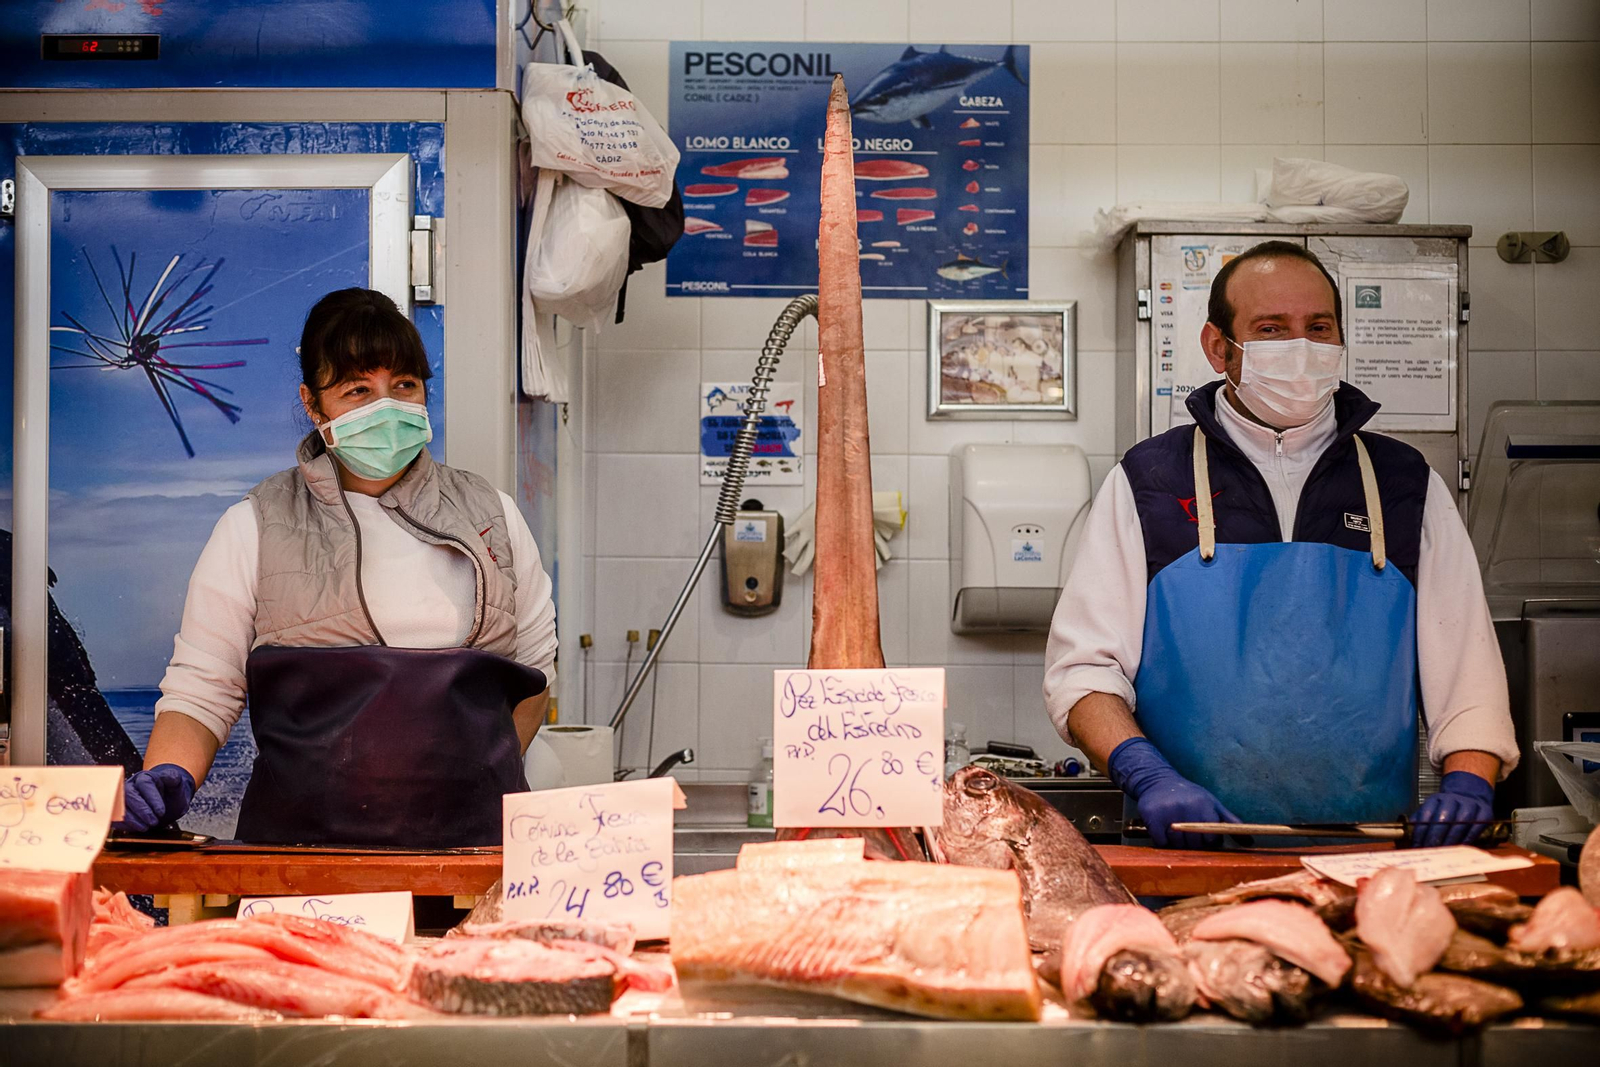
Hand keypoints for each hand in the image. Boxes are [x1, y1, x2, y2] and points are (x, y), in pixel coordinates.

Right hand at [113, 764, 195, 832]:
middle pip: (129, 795)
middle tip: (154, 822)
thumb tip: (170, 776)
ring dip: (132, 820)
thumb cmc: (171, 795)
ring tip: (146, 827)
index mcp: (146, 777)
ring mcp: (122, 798)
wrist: (166, 805)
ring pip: (120, 807)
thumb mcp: (178, 787)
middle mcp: (131, 786)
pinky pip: (115, 817)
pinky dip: (124, 825)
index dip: (152, 799)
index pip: (145, 784)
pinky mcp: (118, 811)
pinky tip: (137, 828)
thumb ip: (175, 779)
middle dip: (141, 811)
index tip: (161, 812)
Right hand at [1108, 737, 1242, 849]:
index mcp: (1204, 805)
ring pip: (1177, 845)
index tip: (1204, 837)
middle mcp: (1185, 807)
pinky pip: (1161, 843)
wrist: (1158, 780)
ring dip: (1178, 845)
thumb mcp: (1212, 803)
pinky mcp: (1151, 816)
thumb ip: (1230, 822)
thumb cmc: (1189, 795)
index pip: (1211, 838)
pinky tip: (1164, 831)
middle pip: (1194, 844)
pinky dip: (1163, 842)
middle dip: (1194, 845)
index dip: (1209, 842)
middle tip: (1189, 835)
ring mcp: (1167, 812)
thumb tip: (1249, 842)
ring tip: (1177, 832)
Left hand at [1406, 770, 1493, 848]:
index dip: (1420, 832)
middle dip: (1435, 837)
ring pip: (1460, 823)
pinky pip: (1476, 827)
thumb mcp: (1430, 809)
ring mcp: (1470, 805)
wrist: (1469, 794)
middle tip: (1430, 851)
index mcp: (1436, 799)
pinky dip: (1467, 839)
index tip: (1417, 845)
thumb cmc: (1446, 807)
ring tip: (1443, 853)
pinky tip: (1460, 847)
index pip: (1426, 815)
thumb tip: (1407, 838)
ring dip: (1451, 840)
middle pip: (1442, 819)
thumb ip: (1419, 821)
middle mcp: (1453, 800)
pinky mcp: (1484, 812)